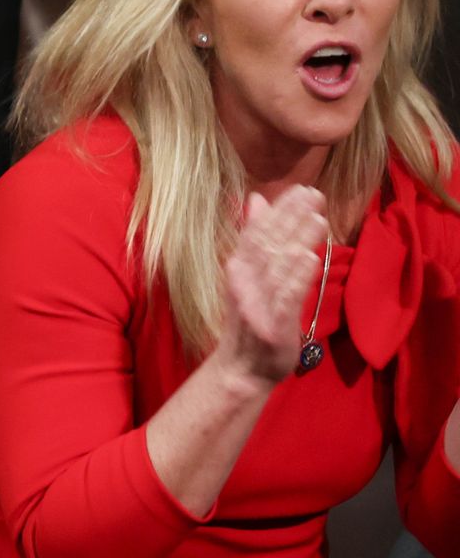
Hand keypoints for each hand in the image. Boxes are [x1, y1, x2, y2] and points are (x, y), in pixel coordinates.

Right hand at [218, 187, 329, 385]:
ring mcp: (257, 303)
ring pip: (277, 268)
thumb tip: (257, 199)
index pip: (258, 232)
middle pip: (267, 245)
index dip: (279, 210)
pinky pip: (284, 298)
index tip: (301, 189)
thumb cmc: (252, 317)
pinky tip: (310, 258)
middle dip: (290, 219)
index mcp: (238, 267)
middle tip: (314, 195)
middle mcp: (243, 282)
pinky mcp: (272, 325)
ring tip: (319, 219)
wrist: (242, 368)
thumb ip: (254, 236)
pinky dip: (295, 277)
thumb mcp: (248, 273)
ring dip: (296, 242)